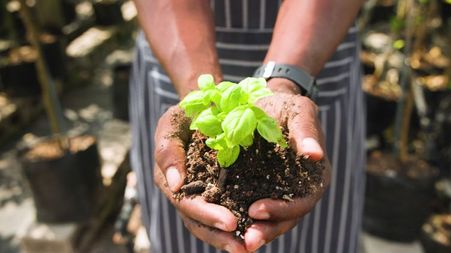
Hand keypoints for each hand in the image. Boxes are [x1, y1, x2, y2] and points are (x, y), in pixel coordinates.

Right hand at [154, 106, 248, 252]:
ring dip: (229, 238)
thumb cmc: (186, 113)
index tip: (231, 222)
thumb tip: (175, 184)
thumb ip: (168, 150)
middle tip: (244, 246)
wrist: (205, 106)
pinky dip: (240, 222)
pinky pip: (227, 210)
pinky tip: (257, 230)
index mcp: (170, 179)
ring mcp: (201, 193)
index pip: (186, 203)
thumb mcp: (172, 123)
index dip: (207, 215)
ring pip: (211, 224)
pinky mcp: (219, 191)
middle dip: (220, 235)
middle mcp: (184, 192)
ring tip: (250, 247)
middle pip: (198, 222)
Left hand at [243, 78, 331, 251]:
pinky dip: (241, 220)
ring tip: (235, 243)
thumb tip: (315, 154)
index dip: (282, 210)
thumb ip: (306, 131)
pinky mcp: (259, 191)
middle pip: (286, 219)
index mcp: (314, 177)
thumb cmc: (284, 106)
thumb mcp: (298, 111)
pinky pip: (252, 210)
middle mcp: (298, 190)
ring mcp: (278, 193)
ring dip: (253, 232)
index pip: (302, 202)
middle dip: (266, 230)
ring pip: (269, 220)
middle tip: (245, 242)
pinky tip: (224, 226)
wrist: (263, 104)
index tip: (256, 209)